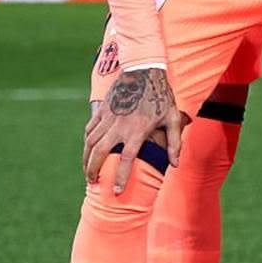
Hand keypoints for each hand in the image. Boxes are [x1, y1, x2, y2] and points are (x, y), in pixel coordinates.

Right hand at [82, 65, 182, 192]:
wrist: (144, 71)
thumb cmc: (162, 97)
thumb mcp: (173, 119)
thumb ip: (174, 143)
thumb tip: (174, 165)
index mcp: (137, 130)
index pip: (126, 159)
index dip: (121, 177)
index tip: (116, 191)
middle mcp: (119, 126)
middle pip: (100, 152)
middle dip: (93, 169)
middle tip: (93, 182)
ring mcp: (108, 117)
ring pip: (90, 142)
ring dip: (87, 158)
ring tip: (88, 171)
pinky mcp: (102, 110)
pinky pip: (89, 129)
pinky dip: (87, 142)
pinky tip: (88, 151)